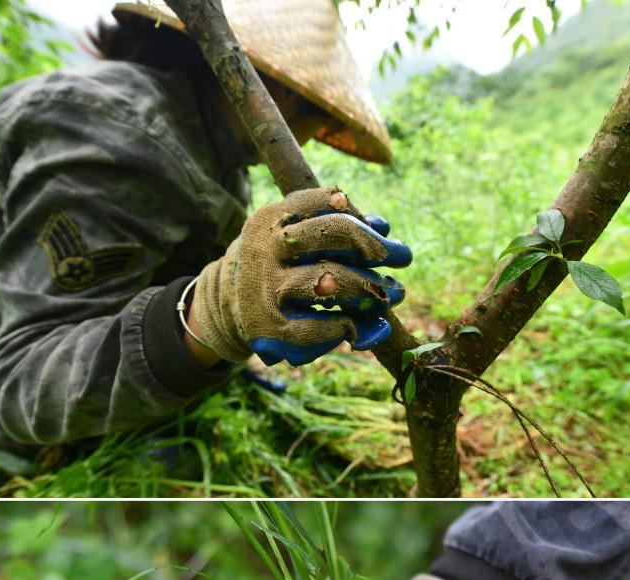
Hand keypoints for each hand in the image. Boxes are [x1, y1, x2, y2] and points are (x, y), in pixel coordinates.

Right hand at [193, 187, 411, 365]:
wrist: (227, 307)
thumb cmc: (275, 267)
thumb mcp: (289, 237)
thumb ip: (330, 228)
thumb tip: (383, 226)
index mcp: (271, 218)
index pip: (324, 202)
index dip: (360, 214)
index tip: (383, 230)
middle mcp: (267, 249)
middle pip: (333, 234)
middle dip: (375, 247)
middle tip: (402, 257)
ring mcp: (268, 290)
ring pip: (328, 281)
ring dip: (367, 289)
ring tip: (391, 295)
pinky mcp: (270, 328)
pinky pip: (316, 328)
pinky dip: (343, 327)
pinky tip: (356, 326)